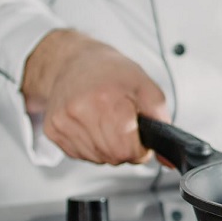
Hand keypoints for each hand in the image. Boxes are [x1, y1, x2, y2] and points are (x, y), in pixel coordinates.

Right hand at [21, 29, 169, 164]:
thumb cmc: (112, 73)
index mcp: (107, 101)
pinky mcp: (52, 130)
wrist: (74, 61)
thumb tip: (168, 159)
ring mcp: (63, 122)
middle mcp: (81, 111)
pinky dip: (91, 146)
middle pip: (113, 157)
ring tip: (107, 123)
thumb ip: (162, 123)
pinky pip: (79, 155)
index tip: (139, 136)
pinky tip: (92, 125)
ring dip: (107, 148)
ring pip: (96, 159)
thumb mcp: (147, 88)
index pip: (127, 151)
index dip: (139, 149)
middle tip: (124, 128)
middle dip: (125, 149)